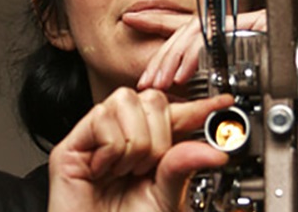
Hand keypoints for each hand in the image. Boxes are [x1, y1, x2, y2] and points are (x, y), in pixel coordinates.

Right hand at [48, 88, 233, 211]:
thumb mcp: (165, 198)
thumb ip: (183, 167)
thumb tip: (215, 151)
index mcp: (149, 146)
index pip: (177, 113)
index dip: (200, 106)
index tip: (225, 102)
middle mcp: (123, 135)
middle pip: (152, 98)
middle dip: (158, 136)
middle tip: (146, 168)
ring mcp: (97, 137)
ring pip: (126, 101)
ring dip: (134, 141)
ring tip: (124, 170)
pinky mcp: (72, 144)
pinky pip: (102, 118)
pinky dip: (110, 148)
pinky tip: (103, 170)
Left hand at [125, 9, 266, 90]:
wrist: (296, 71)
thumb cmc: (265, 73)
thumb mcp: (220, 75)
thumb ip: (198, 72)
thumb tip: (171, 81)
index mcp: (217, 33)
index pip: (180, 24)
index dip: (154, 20)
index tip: (131, 18)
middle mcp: (225, 25)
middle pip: (184, 31)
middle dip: (162, 56)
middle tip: (147, 81)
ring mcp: (236, 23)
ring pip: (195, 33)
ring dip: (175, 61)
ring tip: (164, 83)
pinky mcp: (248, 25)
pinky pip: (214, 38)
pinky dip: (196, 57)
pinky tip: (185, 74)